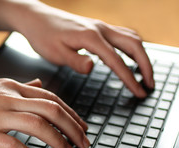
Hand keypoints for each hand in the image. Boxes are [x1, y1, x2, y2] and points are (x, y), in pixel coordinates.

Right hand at [0, 78, 89, 147]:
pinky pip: (14, 145)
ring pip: (38, 125)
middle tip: (83, 142)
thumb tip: (38, 84)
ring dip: (58, 140)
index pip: (50, 98)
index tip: (81, 126)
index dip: (71, 113)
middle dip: (73, 128)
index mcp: (9, 87)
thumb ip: (17, 86)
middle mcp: (6, 98)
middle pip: (51, 110)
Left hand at [15, 2, 153, 97]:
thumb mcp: (55, 53)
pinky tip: (130, 57)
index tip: (139, 92)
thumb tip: (92, 68)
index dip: (130, 78)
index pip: (117, 61)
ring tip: (145, 73)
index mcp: (90, 37)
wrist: (36, 18)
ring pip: (131, 38)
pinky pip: (123, 35)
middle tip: (150, 84)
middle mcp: (100, 29)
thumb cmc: (43, 35)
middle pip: (134, 45)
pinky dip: (132, 47)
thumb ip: (75, 61)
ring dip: (142, 55)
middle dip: (146, 65)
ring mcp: (100, 26)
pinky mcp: (97, 28)